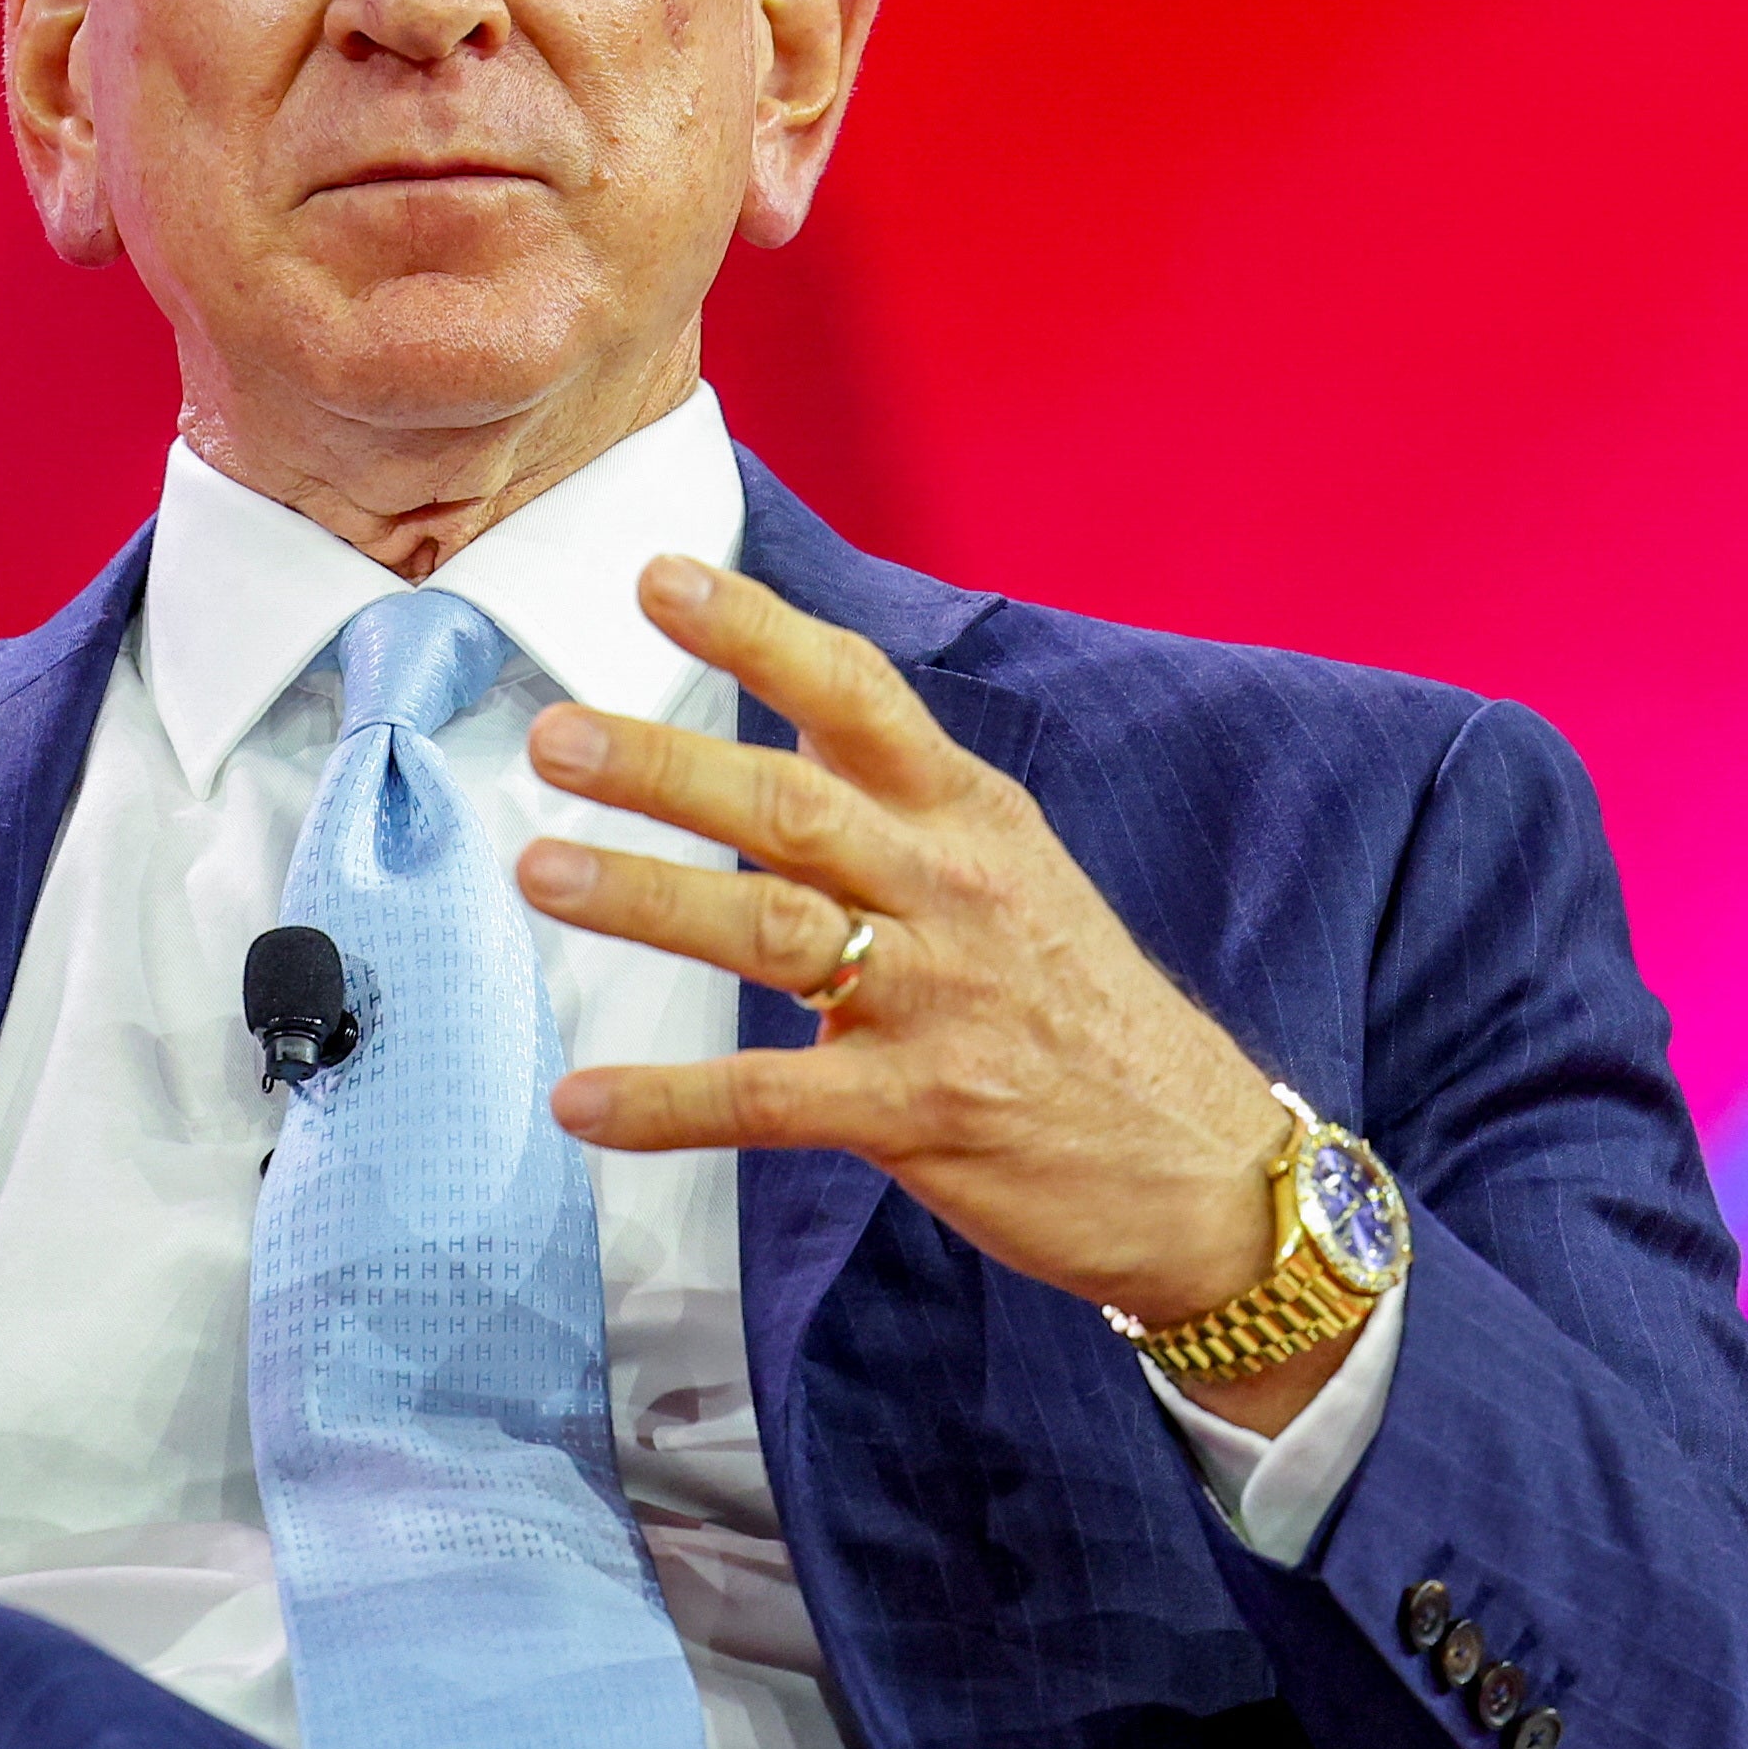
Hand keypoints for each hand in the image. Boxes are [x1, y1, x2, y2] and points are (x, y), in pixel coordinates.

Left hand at [517, 555, 1356, 1432]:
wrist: (1205, 1170)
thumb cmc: (1083, 1013)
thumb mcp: (1012, 875)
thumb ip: (896, 807)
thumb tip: (780, 720)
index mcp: (969, 817)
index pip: (857, 696)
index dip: (757, 631)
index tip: (658, 579)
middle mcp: (952, 889)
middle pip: (794, 804)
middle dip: (667, 767)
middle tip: (556, 737)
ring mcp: (939, 1000)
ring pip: (774, 930)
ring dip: (650, 900)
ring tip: (543, 874)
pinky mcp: (924, 1111)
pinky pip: (775, 1099)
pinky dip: (671, 1106)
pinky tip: (581, 1105)